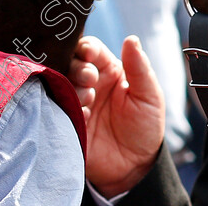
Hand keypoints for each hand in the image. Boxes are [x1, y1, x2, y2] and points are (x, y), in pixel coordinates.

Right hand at [69, 35, 164, 197]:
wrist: (134, 168)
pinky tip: (82, 116)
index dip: (87, 48)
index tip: (89, 54)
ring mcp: (77, 102)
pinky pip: (58, 109)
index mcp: (109, 69)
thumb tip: (131, 39)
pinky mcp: (68, 122)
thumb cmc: (146, 126)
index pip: (91, 49)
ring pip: (62, 84)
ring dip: (73, 88)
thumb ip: (139, 67)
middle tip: (90, 79)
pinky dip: (67, 108)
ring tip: (89, 100)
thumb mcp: (149, 95)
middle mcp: (90, 83)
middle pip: (72, 63)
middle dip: (79, 67)